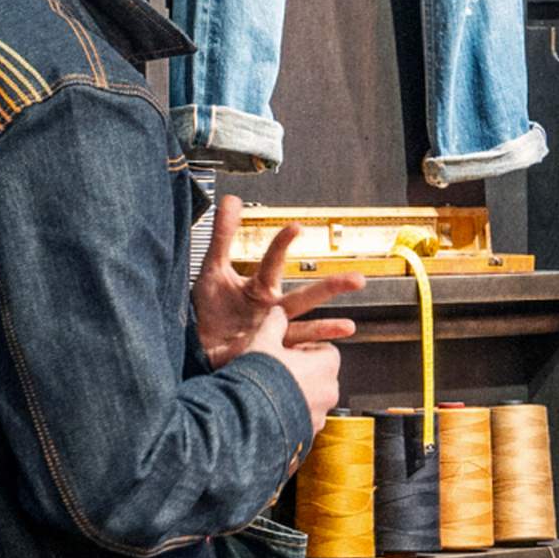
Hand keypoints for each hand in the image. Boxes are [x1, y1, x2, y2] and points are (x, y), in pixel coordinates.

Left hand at [194, 199, 361, 368]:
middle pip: (304, 296)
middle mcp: (273, 310)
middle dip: (331, 288)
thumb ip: (223, 236)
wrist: (199, 345)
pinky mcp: (263, 354)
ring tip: (350, 327)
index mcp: (261, 288)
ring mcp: (271, 334)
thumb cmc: (210, 310)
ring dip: (325, 328)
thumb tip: (231, 200)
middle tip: (359, 279)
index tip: (296, 227)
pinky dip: (299, 357)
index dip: (283, 244)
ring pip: (302, 328)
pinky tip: (319, 355)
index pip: (274, 262)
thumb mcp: (214, 268)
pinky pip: (283, 356)